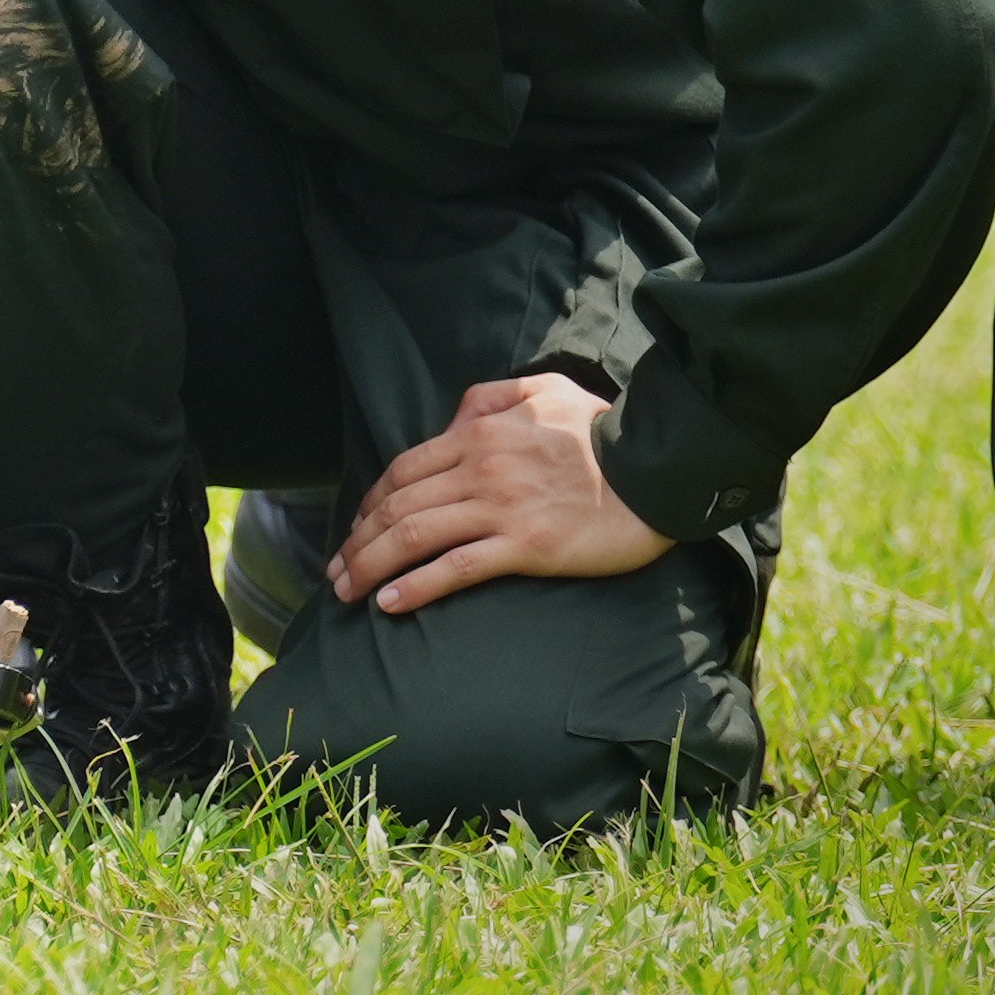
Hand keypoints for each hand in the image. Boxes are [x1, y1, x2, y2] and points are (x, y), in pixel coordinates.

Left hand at [329, 376, 671, 614]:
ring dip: (372, 565)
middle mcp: (480, 470)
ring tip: (348, 592)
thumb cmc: (604, 431)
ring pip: (416, 537)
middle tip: (335, 571)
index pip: (403, 470)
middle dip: (357, 541)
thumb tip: (453, 417)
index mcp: (479, 433)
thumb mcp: (546, 391)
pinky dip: (416, 586)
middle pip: (398, 506)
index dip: (370, 503)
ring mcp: (501, 509)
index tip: (355, 528)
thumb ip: (492, 397)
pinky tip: (391, 603)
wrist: (659, 469)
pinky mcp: (526, 546)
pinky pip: (456, 568)